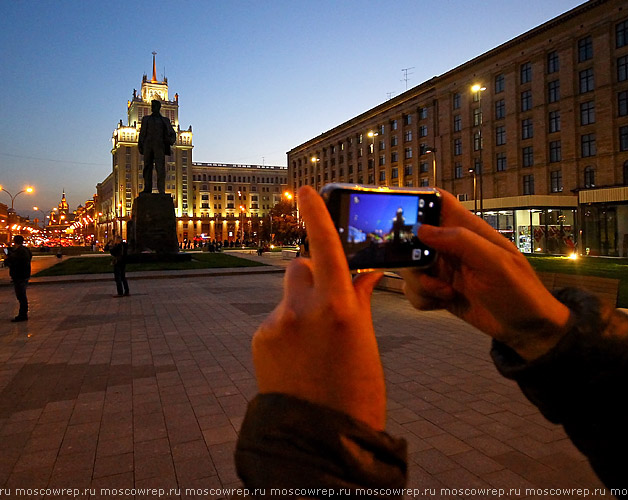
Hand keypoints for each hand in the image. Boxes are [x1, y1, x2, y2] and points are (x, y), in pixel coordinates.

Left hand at [251, 186, 385, 429]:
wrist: (320, 437)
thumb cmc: (357, 391)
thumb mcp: (366, 343)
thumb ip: (360, 300)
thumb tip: (366, 272)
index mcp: (338, 308)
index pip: (325, 247)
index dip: (316, 214)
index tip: (305, 191)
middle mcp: (303, 309)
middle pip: (300, 266)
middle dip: (313, 274)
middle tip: (327, 303)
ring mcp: (277, 324)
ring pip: (288, 295)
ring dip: (300, 305)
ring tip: (314, 344)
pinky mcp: (261, 338)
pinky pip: (276, 318)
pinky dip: (288, 328)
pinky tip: (298, 357)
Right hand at [401, 190, 569, 361]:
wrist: (527, 331)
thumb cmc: (520, 292)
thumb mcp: (496, 263)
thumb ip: (461, 241)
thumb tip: (422, 229)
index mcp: (469, 230)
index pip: (439, 201)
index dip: (418, 200)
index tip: (400, 216)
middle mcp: (452, 246)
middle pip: (413, 237)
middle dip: (409, 256)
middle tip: (425, 270)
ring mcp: (445, 269)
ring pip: (410, 267)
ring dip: (419, 283)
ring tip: (445, 293)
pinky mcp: (440, 290)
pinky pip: (415, 290)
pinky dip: (422, 299)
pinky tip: (443, 303)